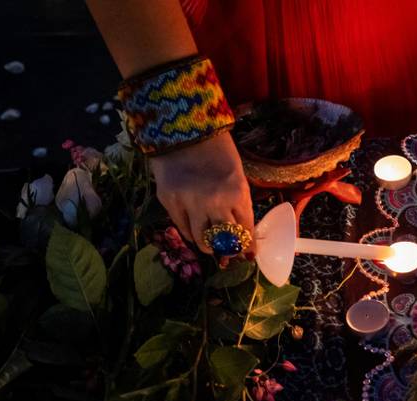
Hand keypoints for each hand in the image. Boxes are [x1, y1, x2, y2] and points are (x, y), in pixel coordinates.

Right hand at [150, 131, 252, 254]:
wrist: (183, 130)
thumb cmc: (217, 151)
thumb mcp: (237, 176)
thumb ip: (240, 204)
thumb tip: (243, 233)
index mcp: (237, 193)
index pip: (245, 230)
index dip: (247, 245)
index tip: (247, 253)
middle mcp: (214, 201)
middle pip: (224, 241)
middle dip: (229, 250)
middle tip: (229, 253)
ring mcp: (189, 203)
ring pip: (201, 240)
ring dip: (208, 246)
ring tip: (210, 246)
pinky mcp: (169, 201)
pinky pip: (182, 229)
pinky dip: (190, 234)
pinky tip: (195, 231)